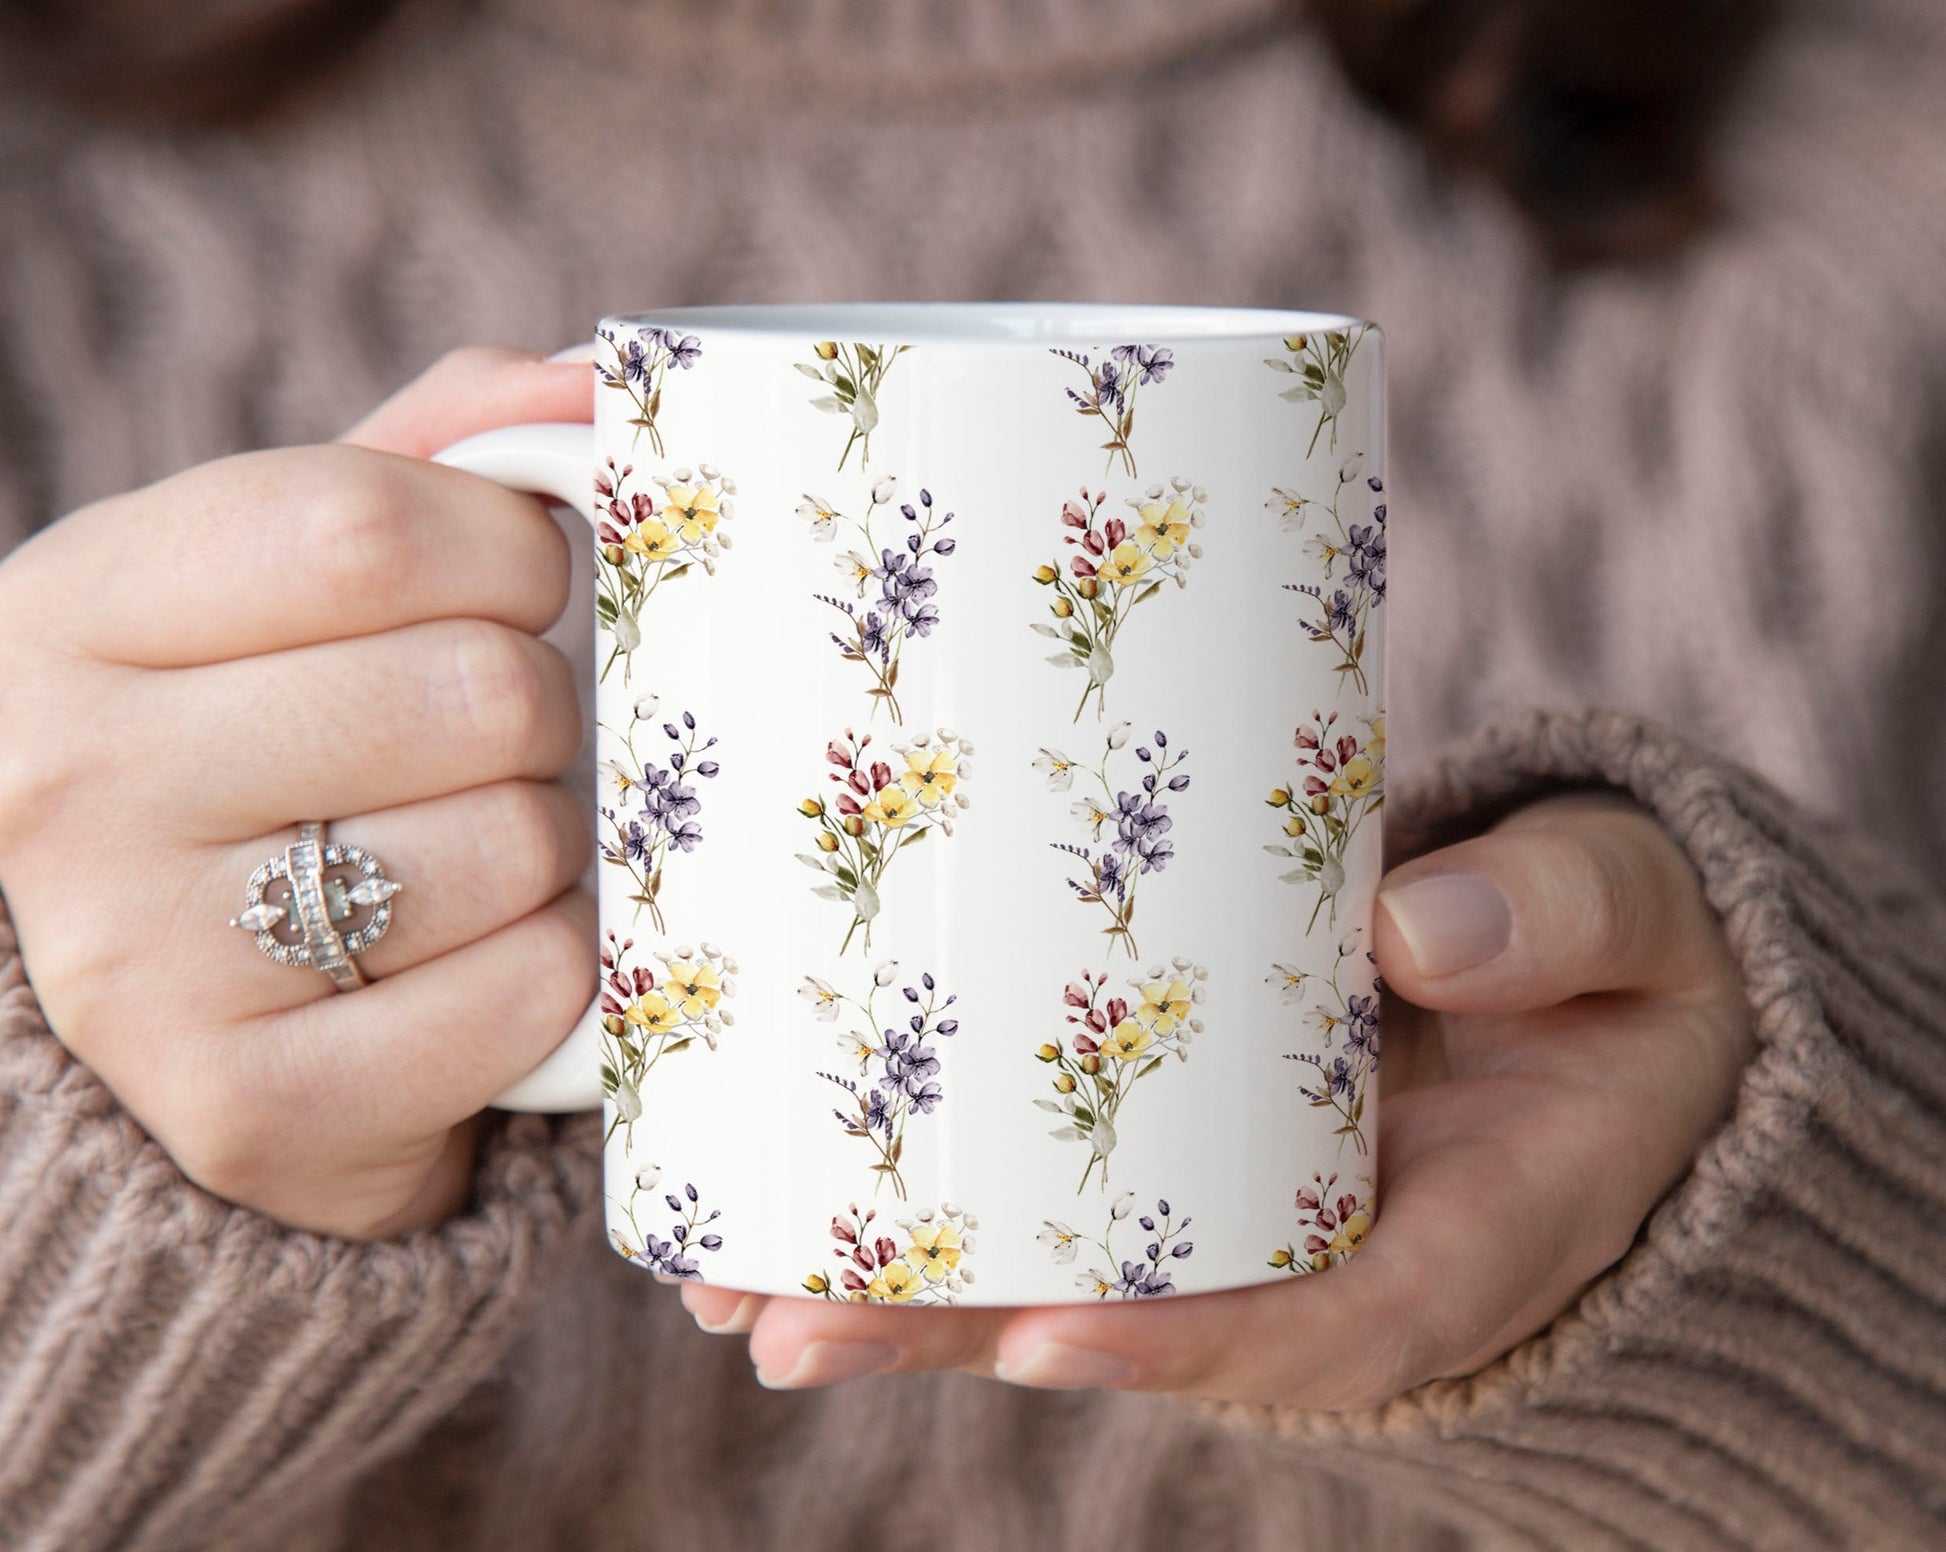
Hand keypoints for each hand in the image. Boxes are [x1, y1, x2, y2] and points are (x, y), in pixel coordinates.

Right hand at [0, 348, 596, 1237]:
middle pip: (470, 691)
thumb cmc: (273, 746)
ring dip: (551, 845)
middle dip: (538, 711)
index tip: (523, 585)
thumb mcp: (295, 579)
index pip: (365, 529)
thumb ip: (431, 457)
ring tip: (474, 853)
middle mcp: (67, 784)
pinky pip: (530, 992)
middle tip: (492, 743)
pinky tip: (485, 958)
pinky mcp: (250, 1111)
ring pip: (514, 844)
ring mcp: (142, 967)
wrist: (198, 1008)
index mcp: (70, 610)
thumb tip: (591, 380)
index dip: (510, 550)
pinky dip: (560, 969)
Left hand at [680, 794, 1753, 1403]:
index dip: (1186, 1344)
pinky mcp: (1191, 1150)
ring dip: (905, 1298)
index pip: (1323, 1321)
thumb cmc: (1623, 964)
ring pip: (1067, 1277)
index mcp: (1460, 1231)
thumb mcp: (1635, 923)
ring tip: (732, 1291)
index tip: (1046, 1339)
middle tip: (790, 1331)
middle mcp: (1325, 1250)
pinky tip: (798, 1196)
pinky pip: (1061, 1199)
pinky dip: (938, 1211)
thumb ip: (1564, 919)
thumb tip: (1414, 930)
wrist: (1599, 989)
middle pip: (1140, 1322)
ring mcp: (1244, 1210)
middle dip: (965, 1340)